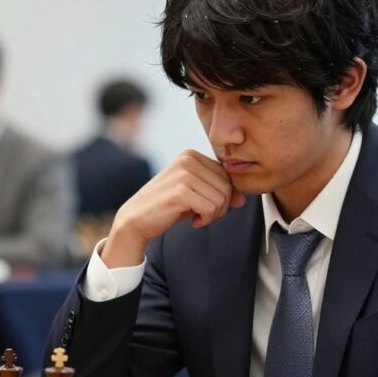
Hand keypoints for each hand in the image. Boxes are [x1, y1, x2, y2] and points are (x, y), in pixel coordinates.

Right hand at [103, 150, 245, 267]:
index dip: (223, 196)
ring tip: (196, 217)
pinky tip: (192, 221)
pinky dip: (206, 219)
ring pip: (222, 198)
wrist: (135, 220)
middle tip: (202, 215)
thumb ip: (217, 191)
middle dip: (220, 207)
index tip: (205, 206)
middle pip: (228, 186)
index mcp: (191, 155)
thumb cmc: (166, 207)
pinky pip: (212, 208)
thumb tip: (242, 199)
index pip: (227, 175)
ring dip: (213, 215)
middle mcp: (188, 159)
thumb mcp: (194, 194)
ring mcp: (184, 174)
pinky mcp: (181, 191)